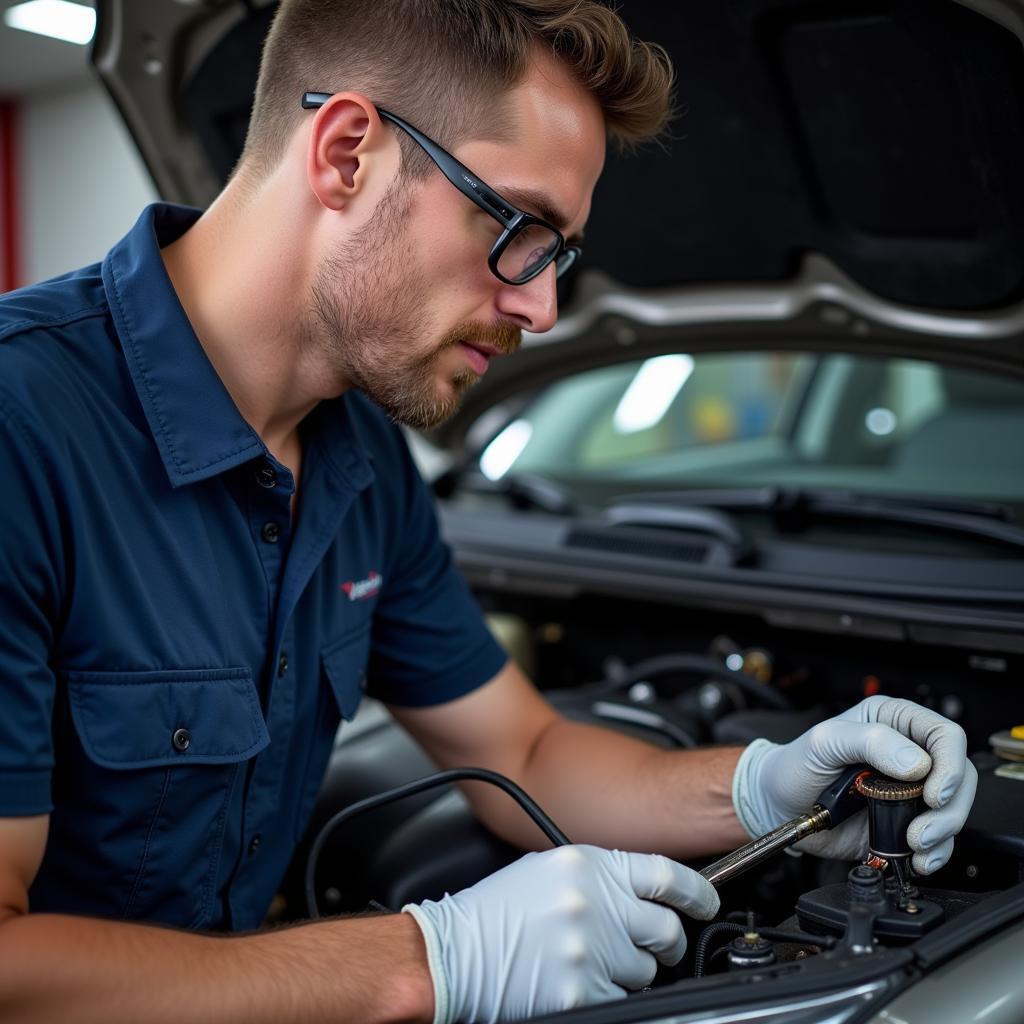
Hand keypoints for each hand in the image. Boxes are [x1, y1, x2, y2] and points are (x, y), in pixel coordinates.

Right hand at [403, 844, 718, 1023]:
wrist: (454, 951)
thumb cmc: (496, 910)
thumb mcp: (550, 870)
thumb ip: (600, 876)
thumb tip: (643, 894)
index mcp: (589, 865)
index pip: (665, 874)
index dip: (697, 892)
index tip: (706, 903)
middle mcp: (596, 903)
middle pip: (666, 928)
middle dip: (667, 941)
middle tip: (658, 945)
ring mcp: (591, 948)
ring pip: (646, 970)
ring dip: (632, 971)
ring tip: (597, 962)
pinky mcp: (581, 990)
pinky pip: (622, 999)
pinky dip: (609, 994)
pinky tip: (582, 981)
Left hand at [732, 696, 976, 871]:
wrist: (777, 805)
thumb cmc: (795, 764)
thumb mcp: (824, 741)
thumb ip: (868, 741)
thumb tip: (916, 762)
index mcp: (892, 722)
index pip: (945, 735)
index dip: (949, 765)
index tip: (932, 791)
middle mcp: (907, 754)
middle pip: (960, 776)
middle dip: (949, 807)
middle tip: (922, 828)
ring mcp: (907, 791)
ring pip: (954, 810)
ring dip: (942, 832)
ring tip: (913, 843)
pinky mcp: (904, 823)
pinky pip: (938, 840)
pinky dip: (935, 853)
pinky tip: (916, 857)